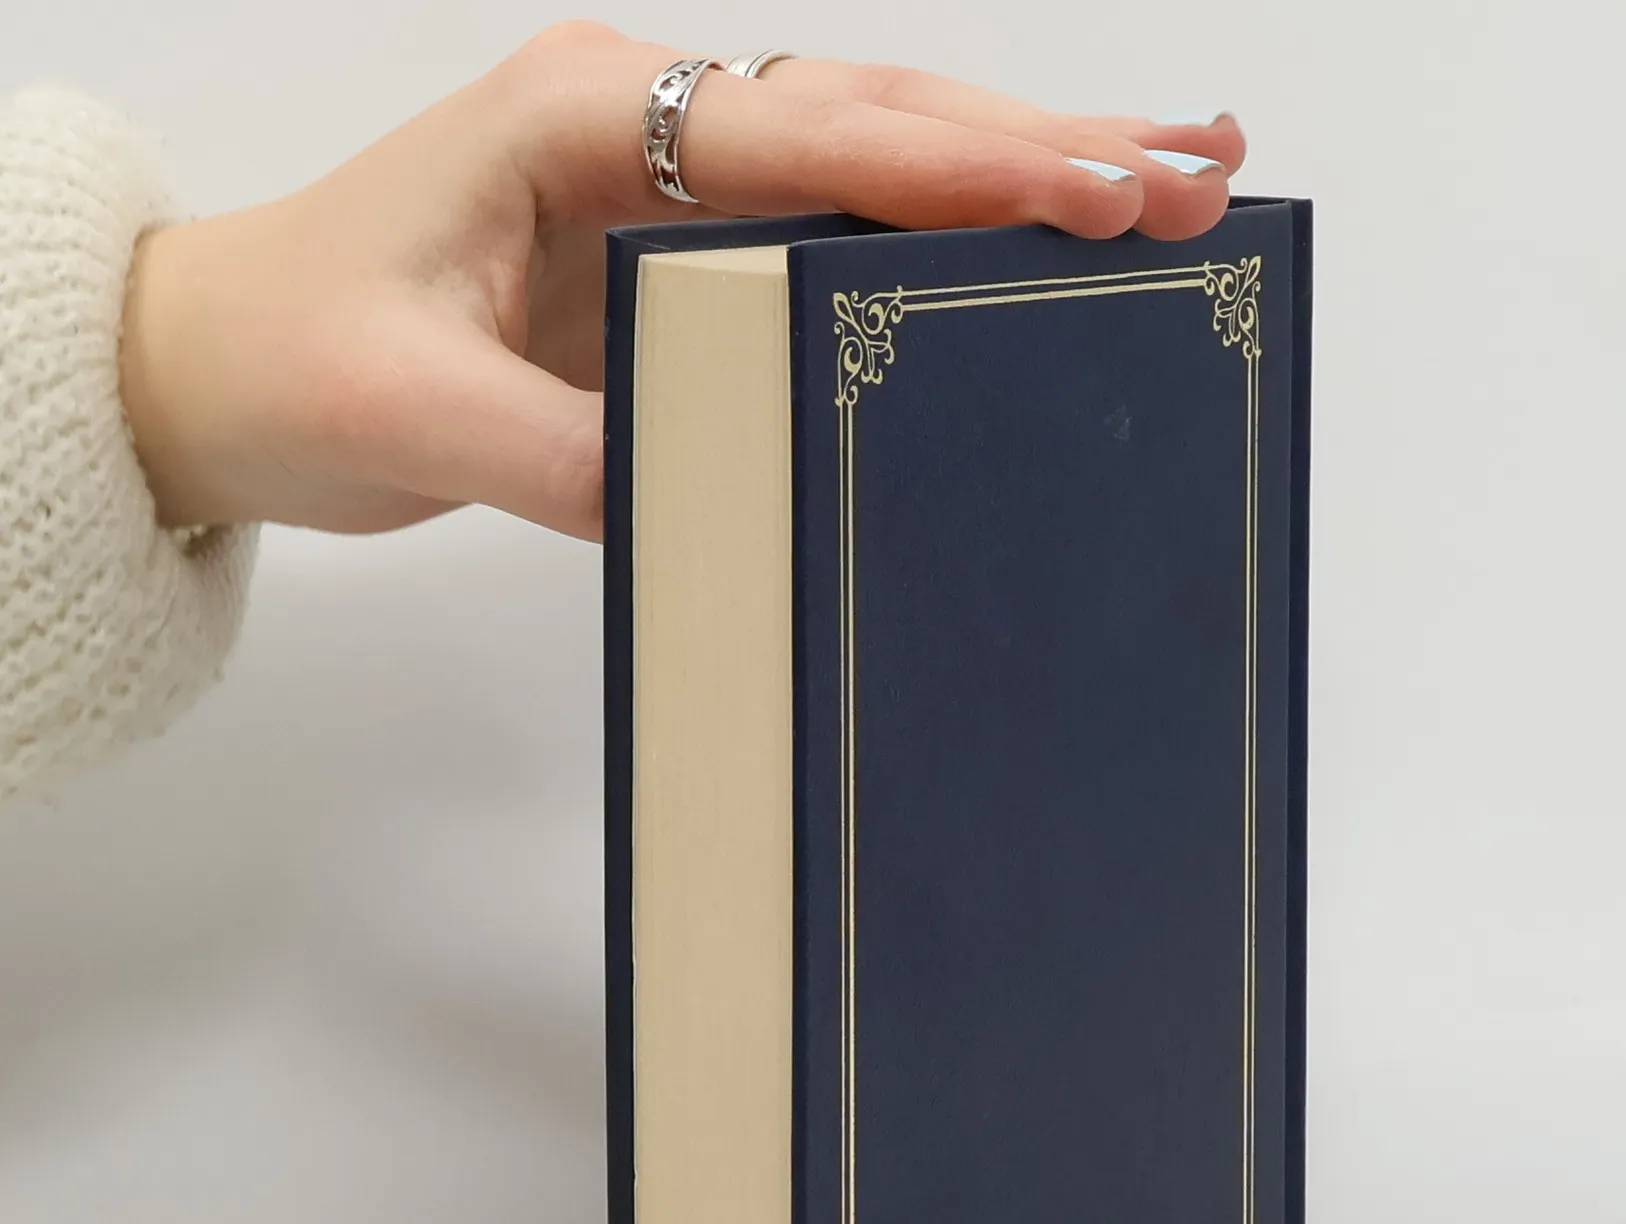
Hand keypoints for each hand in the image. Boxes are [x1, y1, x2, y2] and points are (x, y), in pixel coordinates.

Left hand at [118, 25, 1244, 542]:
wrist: (222, 368)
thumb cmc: (293, 356)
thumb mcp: (410, 412)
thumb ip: (556, 450)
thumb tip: (709, 497)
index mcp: (587, 118)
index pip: (807, 133)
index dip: (957, 163)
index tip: (1090, 188)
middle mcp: (652, 129)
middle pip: (881, 120)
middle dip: (1044, 141)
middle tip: (1197, 168)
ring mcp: (677, 192)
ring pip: (880, 164)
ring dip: (1023, 173)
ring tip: (1174, 181)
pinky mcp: (686, 262)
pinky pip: (838, 240)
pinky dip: (947, 243)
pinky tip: (1036, 254)